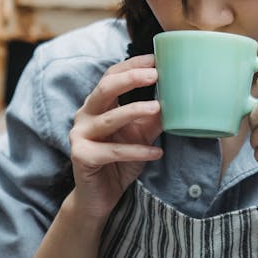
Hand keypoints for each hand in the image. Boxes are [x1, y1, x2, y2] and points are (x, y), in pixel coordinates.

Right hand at [69, 54, 162, 222]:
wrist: (99, 198)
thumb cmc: (119, 162)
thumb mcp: (140, 136)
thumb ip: (152, 118)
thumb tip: (177, 98)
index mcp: (97, 105)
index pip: (111, 76)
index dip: (132, 66)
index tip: (155, 59)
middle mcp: (85, 116)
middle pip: (105, 89)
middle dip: (130, 79)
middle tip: (155, 74)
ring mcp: (80, 135)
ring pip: (109, 119)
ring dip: (135, 111)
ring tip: (159, 108)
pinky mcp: (82, 156)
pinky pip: (113, 151)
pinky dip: (137, 151)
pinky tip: (156, 153)